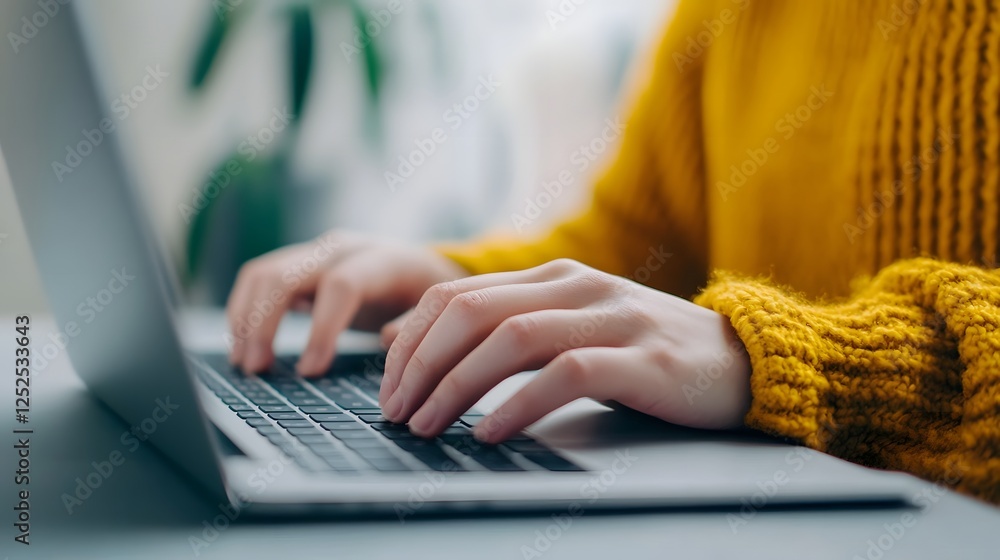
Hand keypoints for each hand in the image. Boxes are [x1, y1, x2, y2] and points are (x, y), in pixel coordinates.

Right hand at [226, 230, 466, 373]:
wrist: (419, 264)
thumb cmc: (426, 294)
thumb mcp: (436, 310)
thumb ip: (415, 324)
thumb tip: (385, 340)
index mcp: (381, 260)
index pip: (340, 286)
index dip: (321, 330)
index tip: (310, 372)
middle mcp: (341, 249)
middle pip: (286, 275)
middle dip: (265, 324)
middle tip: (257, 370)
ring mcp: (315, 253)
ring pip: (262, 274)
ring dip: (246, 319)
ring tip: (244, 364)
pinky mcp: (298, 264)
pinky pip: (258, 280)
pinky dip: (244, 312)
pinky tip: (243, 346)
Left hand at [378, 259, 751, 441]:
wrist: (739, 360)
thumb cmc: (642, 352)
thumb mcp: (568, 329)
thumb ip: (503, 329)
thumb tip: (413, 347)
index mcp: (551, 277)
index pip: (455, 295)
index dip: (409, 340)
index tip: (388, 386)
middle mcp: (575, 286)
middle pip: (471, 312)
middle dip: (419, 364)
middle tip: (395, 412)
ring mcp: (611, 318)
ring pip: (510, 339)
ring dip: (456, 386)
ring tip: (427, 425)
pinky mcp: (641, 359)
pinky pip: (566, 374)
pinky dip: (519, 405)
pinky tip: (491, 431)